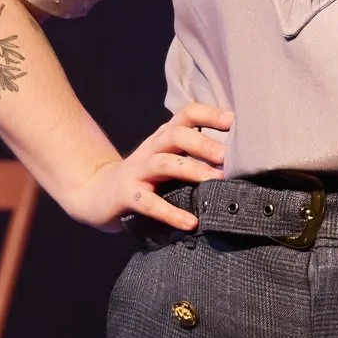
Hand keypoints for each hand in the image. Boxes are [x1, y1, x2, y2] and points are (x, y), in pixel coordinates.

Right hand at [62, 101, 232, 232]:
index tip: (234, 121)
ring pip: (164, 163)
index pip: (186, 115)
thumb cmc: (145, 179)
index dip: (210, 114)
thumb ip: (194, 156)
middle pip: (176, 136)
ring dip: (192, 171)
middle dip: (204, 144)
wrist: (97, 195)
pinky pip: (149, 203)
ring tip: (217, 181)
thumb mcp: (168, 160)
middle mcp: (151, 149)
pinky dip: (171, 213)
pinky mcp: (126, 196)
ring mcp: (137, 171)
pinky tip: (190, 222)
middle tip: (229, 157)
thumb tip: (240, 160)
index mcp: (163, 137)